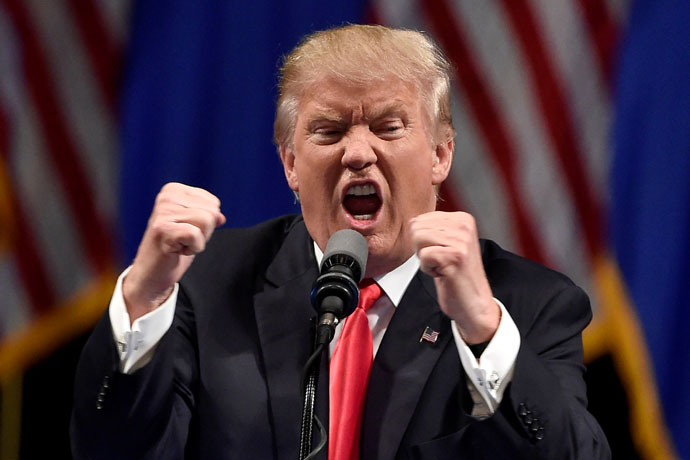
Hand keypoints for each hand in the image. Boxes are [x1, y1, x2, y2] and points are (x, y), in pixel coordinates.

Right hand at [123, 183, 225, 322]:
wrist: (151, 274)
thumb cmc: (172, 249)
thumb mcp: (194, 226)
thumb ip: (209, 216)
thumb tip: (220, 217)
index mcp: (174, 190)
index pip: (213, 204)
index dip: (206, 223)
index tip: (186, 231)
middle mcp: (167, 197)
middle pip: (212, 212)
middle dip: (204, 232)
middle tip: (182, 240)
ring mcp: (162, 212)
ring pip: (207, 222)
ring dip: (198, 241)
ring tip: (179, 244)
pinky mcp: (162, 229)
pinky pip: (196, 235)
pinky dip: (193, 248)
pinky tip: (176, 250)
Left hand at [409, 211, 498, 343]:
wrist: (474, 303)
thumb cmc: (457, 276)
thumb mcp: (448, 243)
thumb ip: (434, 229)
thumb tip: (411, 221)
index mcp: (462, 219)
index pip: (420, 219)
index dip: (422, 241)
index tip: (441, 253)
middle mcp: (464, 226)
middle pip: (416, 228)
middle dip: (422, 248)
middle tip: (441, 261)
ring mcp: (461, 240)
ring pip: (418, 239)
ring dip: (425, 259)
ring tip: (442, 266)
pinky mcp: (455, 256)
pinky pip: (423, 256)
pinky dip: (427, 269)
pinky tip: (443, 274)